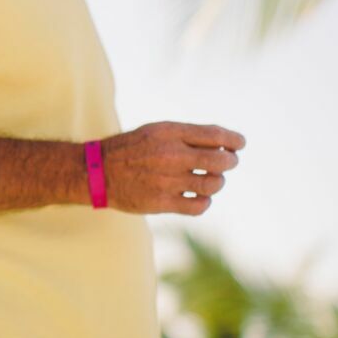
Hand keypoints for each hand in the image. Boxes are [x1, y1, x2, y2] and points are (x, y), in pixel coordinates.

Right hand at [100, 122, 244, 215]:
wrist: (97, 171)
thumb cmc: (132, 149)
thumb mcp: (156, 131)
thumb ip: (187, 135)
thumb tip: (224, 143)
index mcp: (169, 133)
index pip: (214, 135)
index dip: (233, 140)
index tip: (240, 144)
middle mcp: (171, 155)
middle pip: (220, 161)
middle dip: (230, 161)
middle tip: (228, 162)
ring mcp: (167, 180)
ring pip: (213, 184)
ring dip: (217, 182)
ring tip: (211, 180)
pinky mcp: (162, 203)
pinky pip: (199, 205)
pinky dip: (205, 201)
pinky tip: (199, 196)